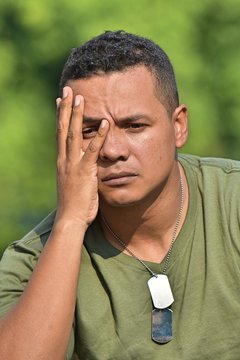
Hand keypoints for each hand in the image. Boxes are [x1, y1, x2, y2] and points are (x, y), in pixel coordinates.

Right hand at [55, 86, 108, 226]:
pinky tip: (105, 123)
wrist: (70, 221)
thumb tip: (85, 165)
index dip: (60, 117)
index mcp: (62, 162)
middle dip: (65, 109)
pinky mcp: (84, 172)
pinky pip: (92, 151)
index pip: (60, 134)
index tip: (60, 101)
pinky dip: (98, 136)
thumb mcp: (74, 184)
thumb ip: (78, 171)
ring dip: (76, 116)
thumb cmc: (74, 205)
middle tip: (67, 91)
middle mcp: (64, 160)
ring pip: (74, 135)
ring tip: (80, 98)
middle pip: (63, 129)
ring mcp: (73, 165)